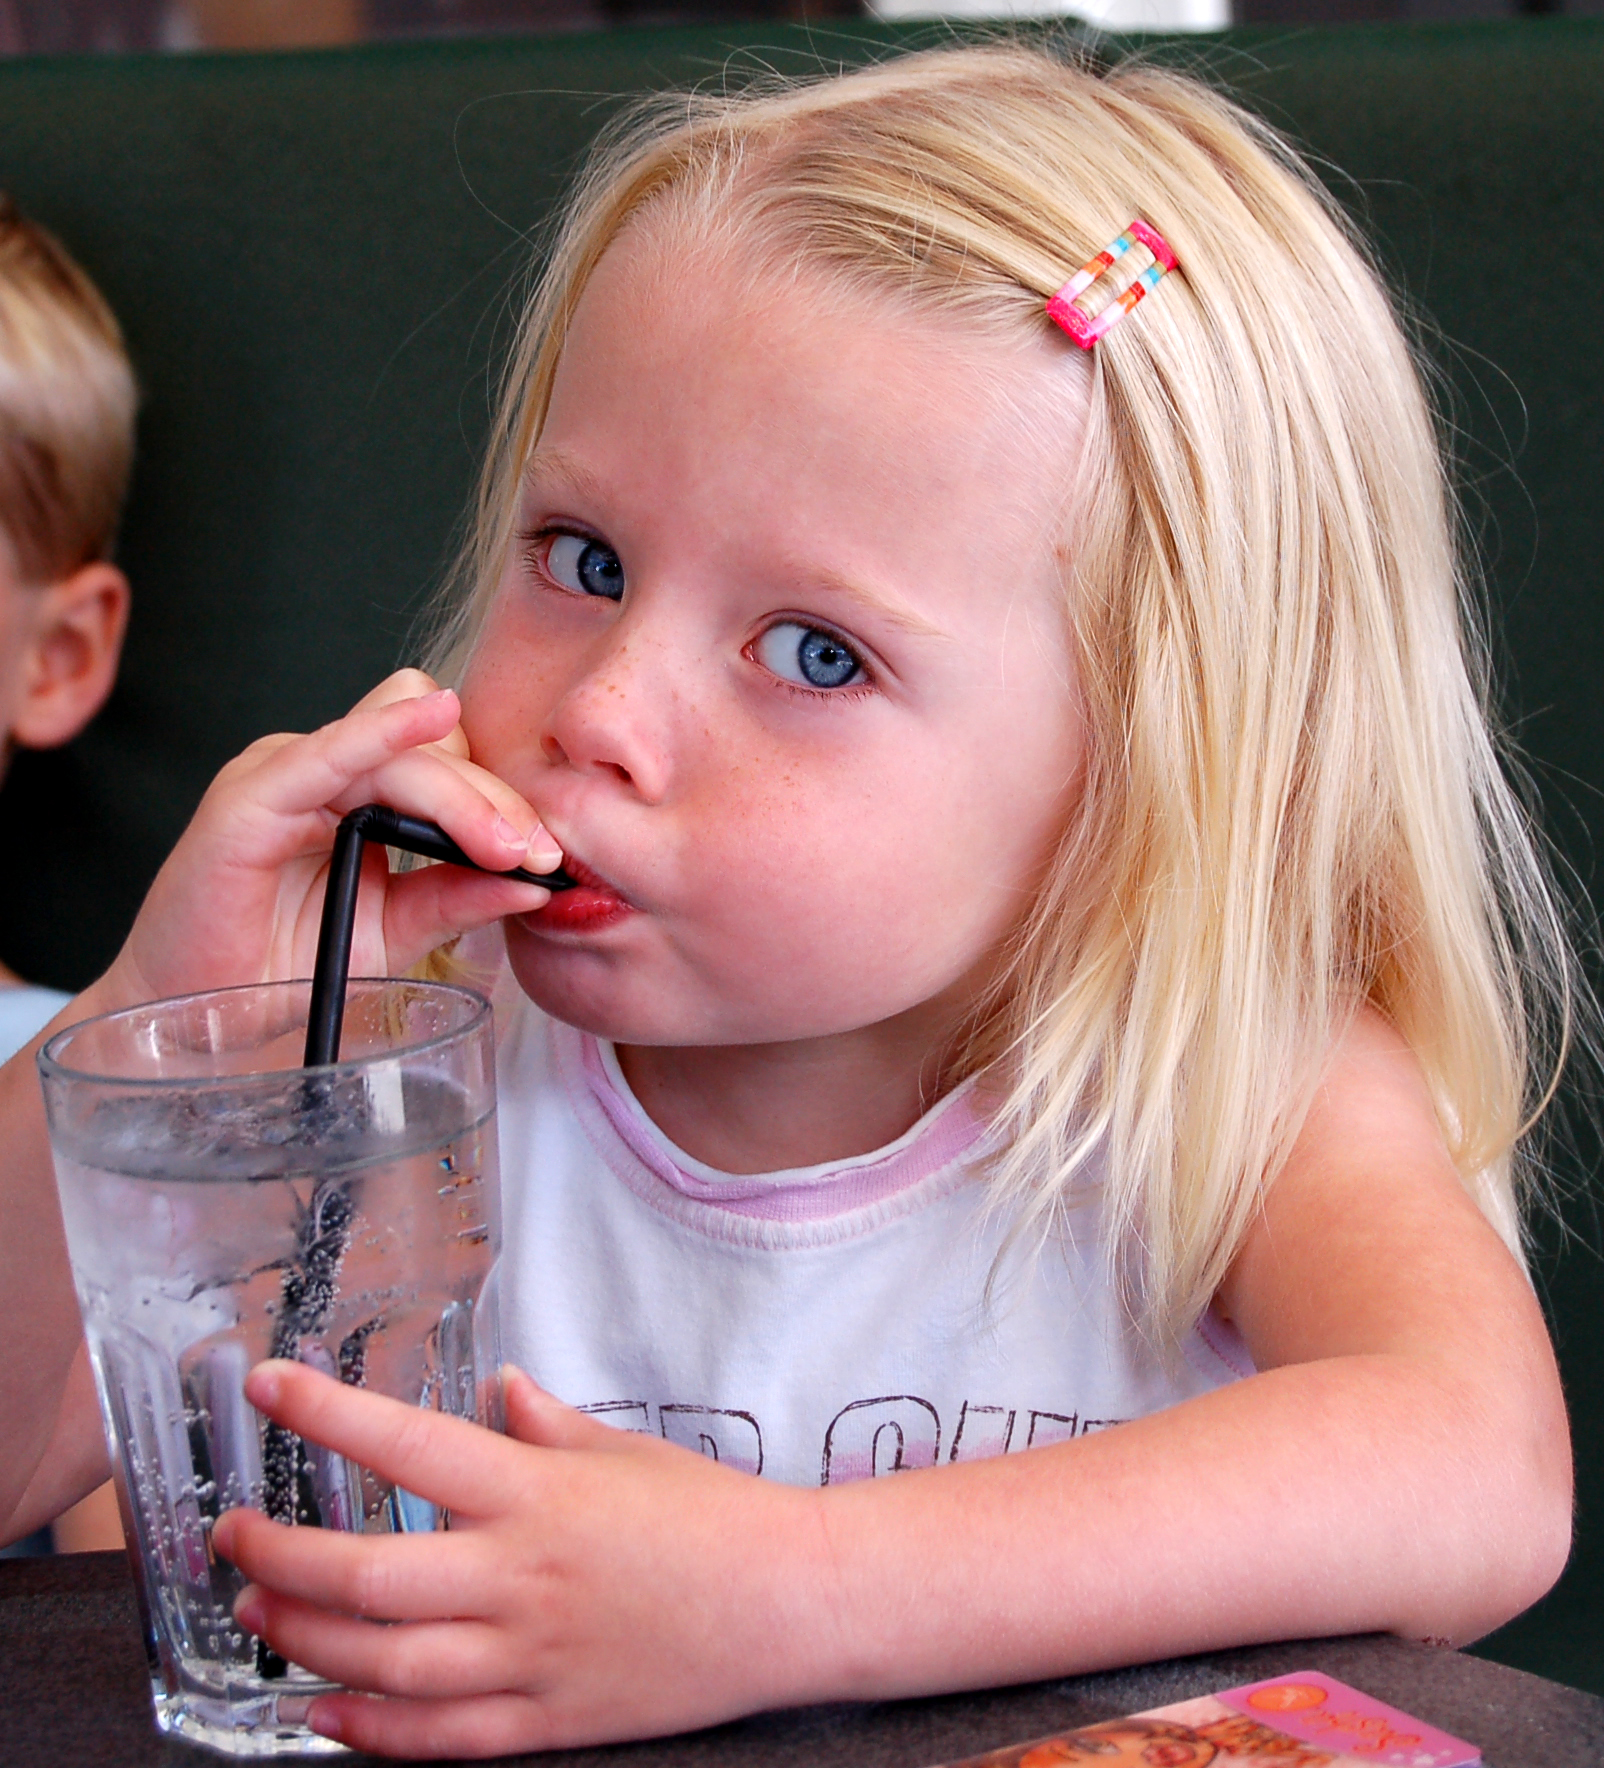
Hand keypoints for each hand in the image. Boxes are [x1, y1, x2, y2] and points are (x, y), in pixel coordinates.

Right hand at [102, 670, 560, 1010]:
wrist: (202, 1019)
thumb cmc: (286, 968)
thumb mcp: (395, 934)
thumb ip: (456, 899)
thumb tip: (537, 883)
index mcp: (358, 790)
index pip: (444, 758)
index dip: (502, 798)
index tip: (550, 854)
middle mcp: (323, 769)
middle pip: (430, 747)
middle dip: (494, 801)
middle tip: (536, 855)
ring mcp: (283, 773)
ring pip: (394, 749)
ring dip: (459, 792)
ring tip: (503, 847)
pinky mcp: (249, 796)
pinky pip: (325, 753)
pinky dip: (378, 735)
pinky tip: (428, 722)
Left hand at [213, 1362, 827, 1758]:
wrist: (788, 1601)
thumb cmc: (712, 1515)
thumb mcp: (626, 1448)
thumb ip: (549, 1422)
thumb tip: (499, 1387)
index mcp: (539, 1493)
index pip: (409, 1445)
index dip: (328, 1413)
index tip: (268, 1384)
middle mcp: (522, 1574)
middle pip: (370, 1574)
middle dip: (281, 1553)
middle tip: (231, 1534)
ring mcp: (531, 1655)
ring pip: (386, 1662)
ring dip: (305, 1638)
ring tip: (257, 1612)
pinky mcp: (548, 1720)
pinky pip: (439, 1737)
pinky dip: (369, 1730)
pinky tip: (321, 1713)